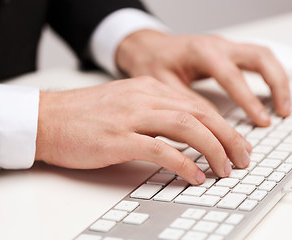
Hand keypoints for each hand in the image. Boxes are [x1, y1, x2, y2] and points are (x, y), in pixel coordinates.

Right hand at [35, 77, 250, 184]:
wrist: (48, 118)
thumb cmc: (85, 115)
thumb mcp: (125, 104)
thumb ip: (154, 113)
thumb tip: (183, 134)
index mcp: (147, 89)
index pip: (196, 105)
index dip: (222, 125)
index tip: (236, 142)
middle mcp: (144, 98)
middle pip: (199, 114)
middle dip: (228, 137)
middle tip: (243, 157)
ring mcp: (131, 117)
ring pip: (186, 127)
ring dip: (213, 149)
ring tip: (226, 168)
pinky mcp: (118, 139)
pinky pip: (160, 150)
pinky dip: (183, 163)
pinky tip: (195, 175)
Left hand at [116, 30, 290, 126]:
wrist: (147, 47)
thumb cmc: (152, 62)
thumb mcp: (162, 85)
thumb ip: (187, 103)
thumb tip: (212, 125)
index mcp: (200, 52)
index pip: (231, 76)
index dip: (248, 100)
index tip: (261, 121)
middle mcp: (217, 45)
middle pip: (259, 57)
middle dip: (276, 85)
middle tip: (282, 112)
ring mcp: (224, 46)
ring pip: (263, 55)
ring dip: (278, 79)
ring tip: (283, 106)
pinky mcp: (226, 51)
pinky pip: (256, 59)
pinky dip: (268, 75)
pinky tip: (270, 93)